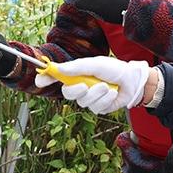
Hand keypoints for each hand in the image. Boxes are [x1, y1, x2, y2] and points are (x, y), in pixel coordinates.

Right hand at [35, 56, 149, 113]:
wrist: (133, 81)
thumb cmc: (114, 69)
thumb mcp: (95, 64)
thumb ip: (77, 67)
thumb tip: (59, 68)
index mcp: (77, 74)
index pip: (57, 77)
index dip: (46, 78)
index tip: (40, 80)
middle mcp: (81, 87)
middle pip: (67, 94)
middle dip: (76, 90)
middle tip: (85, 85)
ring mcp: (89, 99)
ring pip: (83, 102)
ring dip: (96, 94)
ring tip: (107, 86)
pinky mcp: (99, 108)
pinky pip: (96, 108)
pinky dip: (105, 100)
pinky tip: (112, 93)